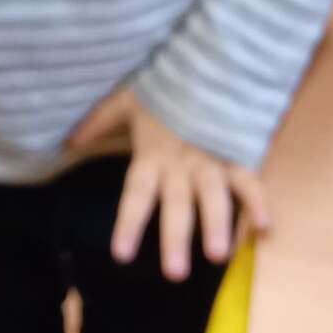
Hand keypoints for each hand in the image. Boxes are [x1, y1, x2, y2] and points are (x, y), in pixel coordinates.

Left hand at [72, 88, 270, 281]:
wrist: (205, 58)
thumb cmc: (164, 85)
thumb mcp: (127, 99)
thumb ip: (100, 122)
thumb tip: (67, 141)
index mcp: (152, 154)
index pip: (137, 193)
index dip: (129, 222)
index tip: (122, 254)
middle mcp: (181, 163)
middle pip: (177, 204)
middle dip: (176, 238)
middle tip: (175, 274)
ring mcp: (212, 159)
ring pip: (214, 196)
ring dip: (217, 225)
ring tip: (219, 257)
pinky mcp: (237, 152)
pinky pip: (250, 179)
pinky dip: (259, 202)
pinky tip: (265, 229)